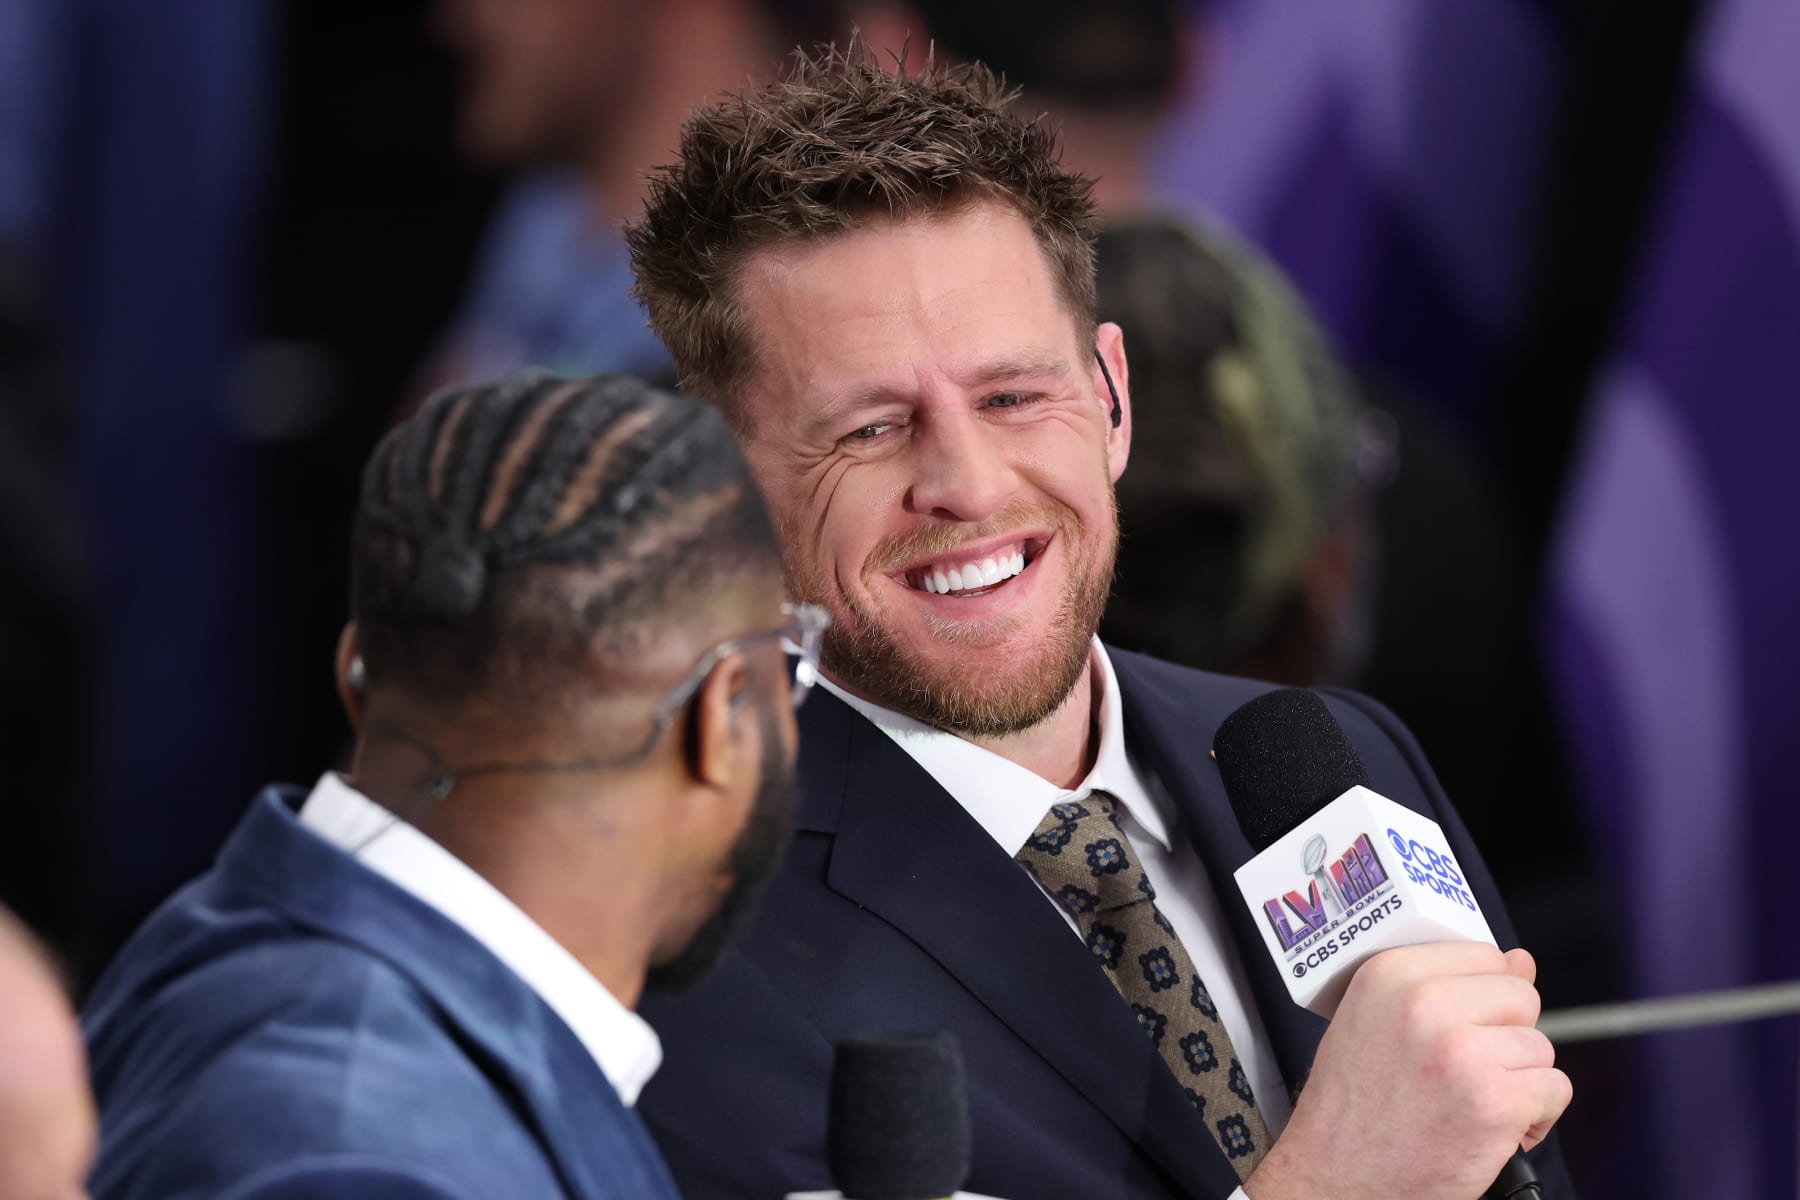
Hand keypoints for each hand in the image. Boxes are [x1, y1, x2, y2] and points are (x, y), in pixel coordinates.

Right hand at [1243, 943, 1570, 1199]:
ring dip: (1520, 1081)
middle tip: (1470, 1071)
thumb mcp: (1377, 1023)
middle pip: (1521, 998)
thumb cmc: (1354, 1107)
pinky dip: (1535, 1116)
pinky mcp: (1494, 1102)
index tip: (1466, 1026)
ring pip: (1540, 1047)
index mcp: (1390, 974)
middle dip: (1507, 1037)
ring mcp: (1461, 1052)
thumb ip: (1447, 986)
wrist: (1336, 1177)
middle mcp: (1423, 1004)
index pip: (1484, 955)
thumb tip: (1522, 960)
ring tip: (1475, 1103)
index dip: (1484, 998)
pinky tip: (1496, 1129)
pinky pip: (1554, 1089)